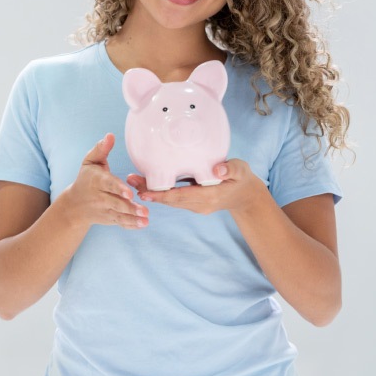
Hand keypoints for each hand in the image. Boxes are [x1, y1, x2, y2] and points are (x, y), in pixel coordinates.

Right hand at [57, 133, 148, 229]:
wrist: (74, 205)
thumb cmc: (86, 178)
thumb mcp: (90, 161)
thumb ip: (101, 149)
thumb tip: (110, 135)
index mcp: (97, 181)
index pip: (108, 184)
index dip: (118, 188)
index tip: (129, 193)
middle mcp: (100, 197)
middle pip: (116, 202)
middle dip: (129, 207)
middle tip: (144, 210)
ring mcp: (105, 210)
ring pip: (119, 214)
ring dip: (133, 218)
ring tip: (145, 219)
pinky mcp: (109, 218)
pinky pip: (120, 222)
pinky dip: (131, 225)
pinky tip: (143, 224)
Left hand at [127, 159, 267, 215]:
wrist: (245, 196)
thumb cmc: (241, 178)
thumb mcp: (240, 170)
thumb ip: (230, 169)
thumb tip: (218, 170)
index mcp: (210, 196)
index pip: (182, 197)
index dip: (162, 195)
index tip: (144, 192)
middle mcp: (200, 204)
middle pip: (171, 200)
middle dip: (150, 192)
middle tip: (130, 181)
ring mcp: (196, 206)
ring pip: (170, 201)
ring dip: (152, 193)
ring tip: (132, 180)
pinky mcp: (193, 203)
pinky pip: (174, 199)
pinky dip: (160, 192)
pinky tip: (147, 183)